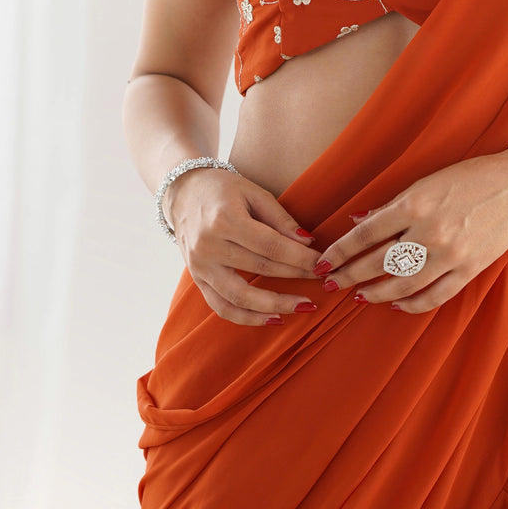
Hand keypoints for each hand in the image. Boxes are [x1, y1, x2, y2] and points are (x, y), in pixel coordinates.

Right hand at [166, 167, 323, 326]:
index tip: (323, 263)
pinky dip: (248, 318)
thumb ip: (281, 219)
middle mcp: (208, 246)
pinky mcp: (197, 279)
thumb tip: (308, 243)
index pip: (271, 245)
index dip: (300, 257)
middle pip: (260, 269)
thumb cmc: (223, 189)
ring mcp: (200, 267)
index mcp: (224, 220)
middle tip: (324, 281)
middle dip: (296, 277)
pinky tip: (273, 319)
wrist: (182, 192)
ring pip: (240, 297)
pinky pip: (222, 307)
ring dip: (275, 306)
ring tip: (304, 307)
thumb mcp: (253, 192)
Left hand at [317, 148, 507, 313]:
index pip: (365, 234)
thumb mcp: (425, 183)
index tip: (323, 262)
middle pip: (378, 262)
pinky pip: (435, 296)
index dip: (340, 251)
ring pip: (403, 284)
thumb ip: (391, 206)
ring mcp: (451, 254)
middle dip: (350, 275)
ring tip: (359, 296)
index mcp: (414, 204)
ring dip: (376, 293)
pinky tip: (396, 303)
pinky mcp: (470, 269)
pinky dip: (412, 304)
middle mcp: (430, 232)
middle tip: (331, 283)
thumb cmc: (468, 178)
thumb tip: (357, 222)